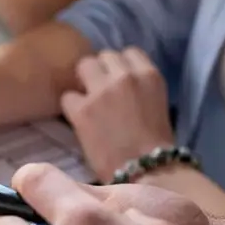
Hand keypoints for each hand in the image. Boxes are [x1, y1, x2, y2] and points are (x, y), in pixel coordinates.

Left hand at [61, 48, 173, 182]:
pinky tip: (80, 120)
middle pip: (104, 56)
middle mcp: (125, 76)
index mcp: (149, 75)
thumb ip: (138, 87)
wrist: (148, 172)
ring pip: (83, 66)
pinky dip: (72, 107)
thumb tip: (118, 83)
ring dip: (84, 82)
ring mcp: (101, 91)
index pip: (129, 52)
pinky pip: (67, 96)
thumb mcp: (157, 104)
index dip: (120, 67)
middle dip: (101, 72)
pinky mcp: (82, 109)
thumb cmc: (156, 146)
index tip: (118, 81)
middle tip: (100, 92)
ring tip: (88, 102)